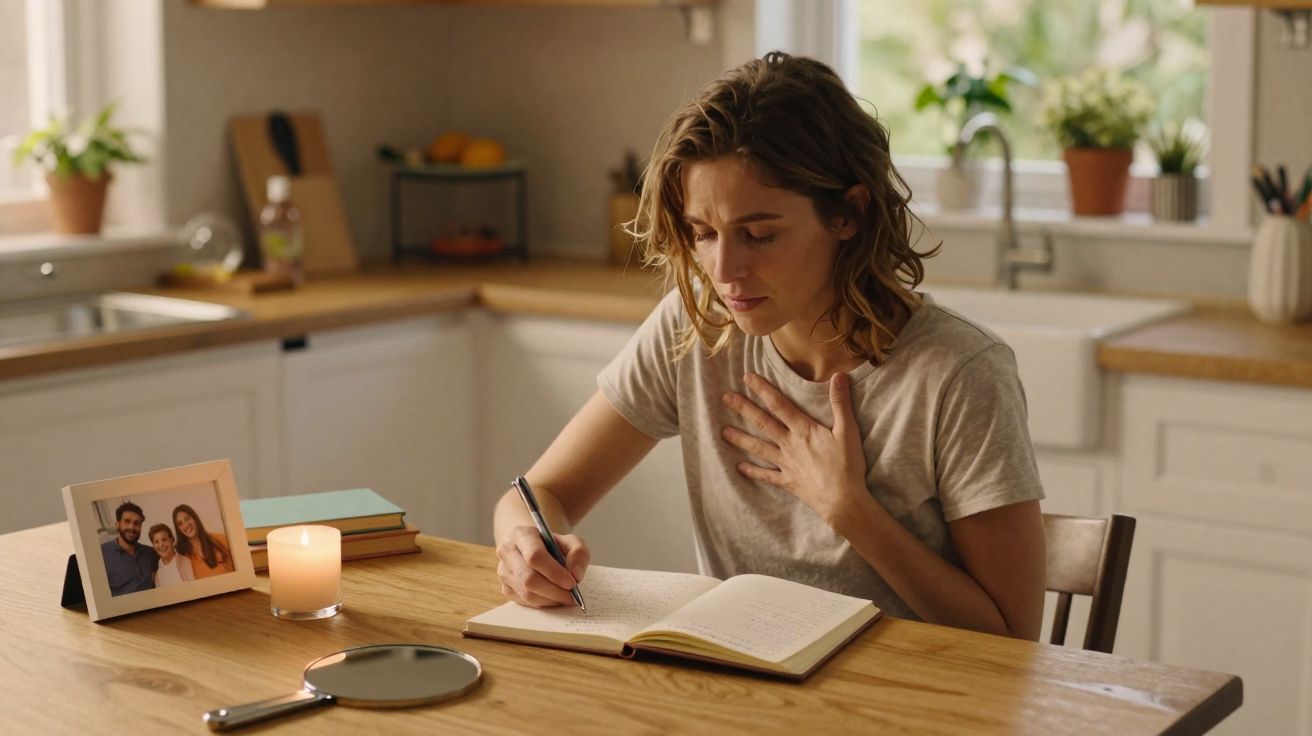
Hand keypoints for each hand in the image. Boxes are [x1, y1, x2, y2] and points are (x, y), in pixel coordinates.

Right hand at [495, 526, 590, 607]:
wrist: (534, 548)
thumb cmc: (553, 545)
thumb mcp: (571, 541)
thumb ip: (579, 553)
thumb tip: (576, 575)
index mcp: (521, 535)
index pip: (535, 556)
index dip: (554, 572)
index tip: (572, 583)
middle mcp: (507, 552)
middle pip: (529, 578)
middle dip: (554, 591)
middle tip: (572, 596)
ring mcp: (503, 571)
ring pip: (526, 593)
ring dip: (550, 599)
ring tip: (566, 597)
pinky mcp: (505, 588)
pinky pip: (524, 602)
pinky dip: (543, 603)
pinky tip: (554, 598)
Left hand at [721, 372, 867, 526]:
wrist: (843, 501)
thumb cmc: (847, 466)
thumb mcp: (848, 431)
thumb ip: (840, 403)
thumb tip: (839, 376)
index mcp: (803, 430)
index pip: (779, 404)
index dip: (763, 390)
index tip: (747, 378)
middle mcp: (789, 444)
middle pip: (762, 423)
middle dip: (743, 408)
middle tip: (725, 398)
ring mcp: (786, 464)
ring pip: (758, 448)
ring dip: (740, 439)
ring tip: (723, 432)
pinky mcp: (787, 481)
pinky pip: (766, 475)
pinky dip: (752, 471)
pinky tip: (739, 467)